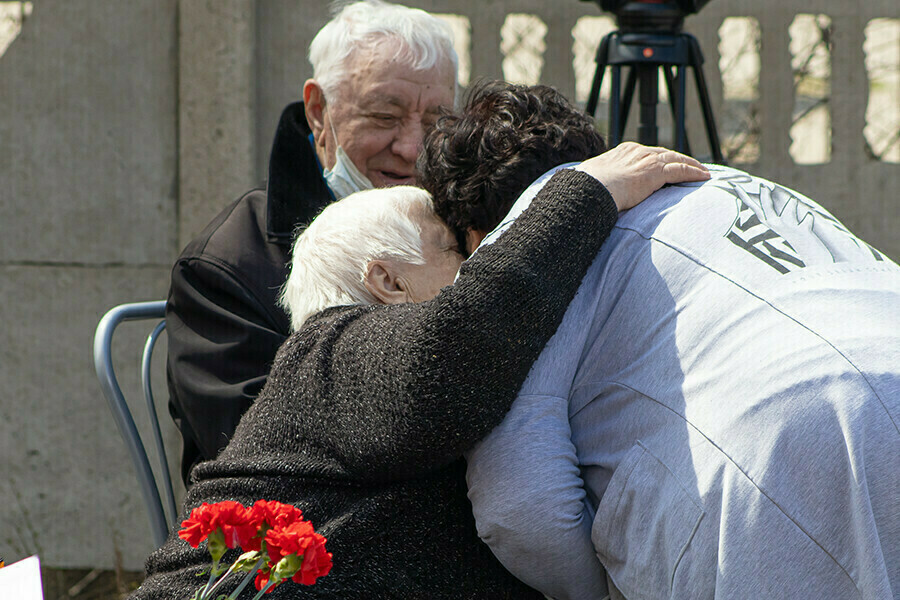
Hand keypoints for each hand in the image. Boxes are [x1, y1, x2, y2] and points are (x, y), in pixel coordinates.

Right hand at [575, 142, 709, 211]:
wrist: (590, 188)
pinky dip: (694, 173)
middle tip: (692, 166)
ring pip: (677, 159)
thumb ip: (602, 183)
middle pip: (666, 153)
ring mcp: (648, 160)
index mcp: (623, 152)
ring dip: (692, 165)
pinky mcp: (655, 172)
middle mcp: (638, 152)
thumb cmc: (587, 188)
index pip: (648, 153)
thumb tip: (595, 192)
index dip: (660, 158)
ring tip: (703, 172)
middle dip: (679, 159)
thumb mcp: (594, 181)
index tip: (667, 164)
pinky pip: (681, 170)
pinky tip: (705, 177)